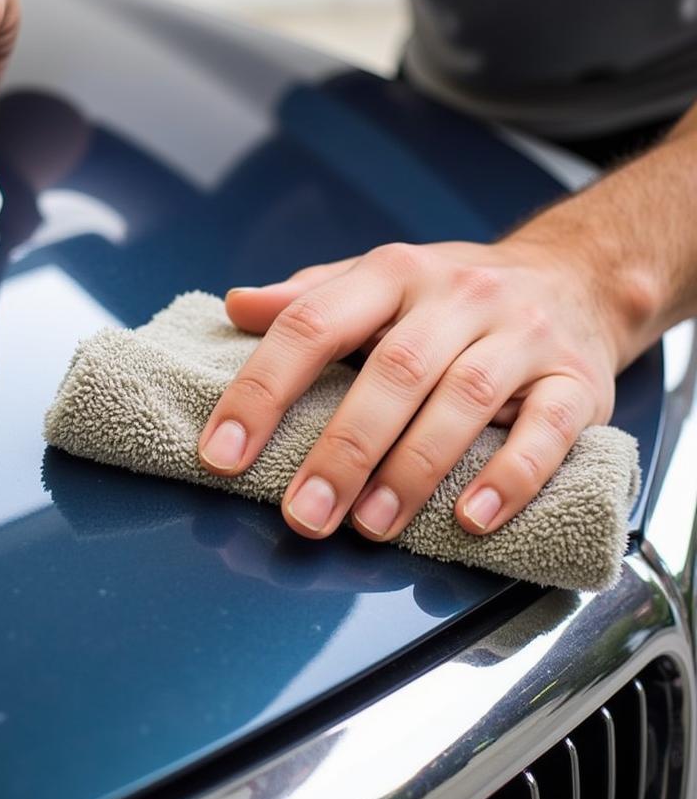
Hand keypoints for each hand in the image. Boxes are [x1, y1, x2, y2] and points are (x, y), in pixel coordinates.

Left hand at [197, 239, 619, 540]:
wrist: (575, 277)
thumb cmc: (452, 295)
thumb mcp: (379, 280)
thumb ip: (310, 299)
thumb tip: (237, 306)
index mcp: (394, 273)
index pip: (314, 323)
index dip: (262, 390)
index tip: (223, 453)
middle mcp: (458, 296)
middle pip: (393, 371)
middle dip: (342, 449)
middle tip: (304, 513)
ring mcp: (521, 336)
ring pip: (464, 401)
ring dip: (412, 470)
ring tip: (371, 525)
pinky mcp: (576, 381)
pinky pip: (548, 430)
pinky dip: (510, 477)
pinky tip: (472, 518)